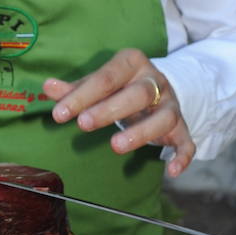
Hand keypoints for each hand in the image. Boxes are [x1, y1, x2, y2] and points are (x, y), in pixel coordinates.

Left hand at [43, 48, 195, 178]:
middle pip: (137, 94)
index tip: (59, 114)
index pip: (106, 77)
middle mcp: (155, 81)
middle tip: (83, 125)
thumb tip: (47, 87)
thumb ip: (74, 88)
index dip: (82, 95)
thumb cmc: (120, 86)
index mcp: (132, 63)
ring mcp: (171, 104)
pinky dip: (183, 156)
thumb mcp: (98, 83)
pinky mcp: (182, 127)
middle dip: (109, 109)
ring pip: (164, 117)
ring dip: (141, 132)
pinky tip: (171, 171)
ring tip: (115, 146)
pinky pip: (187, 141)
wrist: (159, 88)